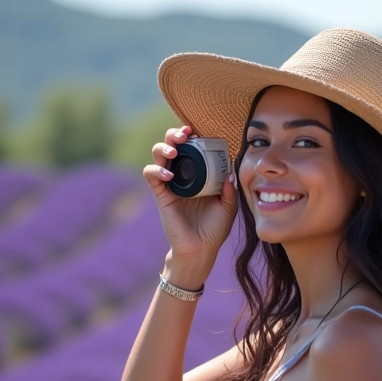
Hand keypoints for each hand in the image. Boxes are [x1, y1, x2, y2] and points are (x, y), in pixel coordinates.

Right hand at [143, 124, 237, 263]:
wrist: (201, 249)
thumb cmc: (214, 228)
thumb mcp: (228, 207)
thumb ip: (230, 190)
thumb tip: (230, 172)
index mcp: (199, 174)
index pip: (193, 148)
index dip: (193, 136)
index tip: (199, 131)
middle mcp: (183, 175)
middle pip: (172, 145)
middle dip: (174, 134)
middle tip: (184, 134)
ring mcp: (170, 183)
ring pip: (158, 155)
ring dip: (163, 147)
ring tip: (174, 150)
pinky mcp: (161, 194)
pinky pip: (151, 175)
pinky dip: (156, 170)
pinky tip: (168, 175)